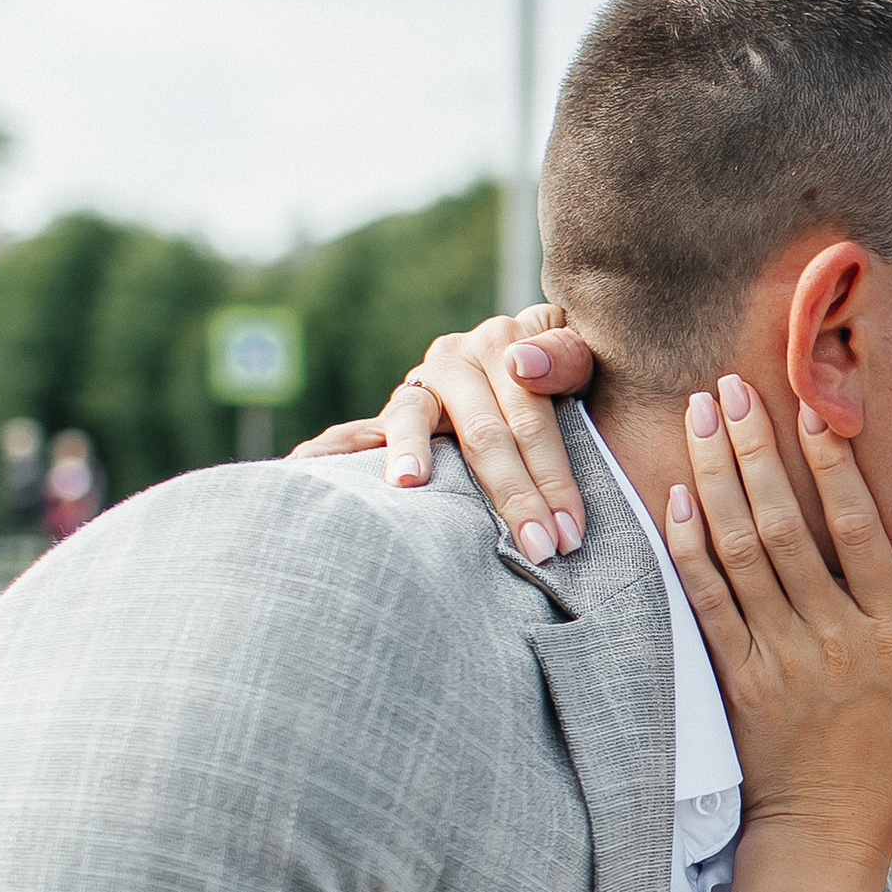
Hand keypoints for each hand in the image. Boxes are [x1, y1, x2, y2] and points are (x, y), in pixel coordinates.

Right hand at [287, 308, 597, 567]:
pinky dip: (331, 448)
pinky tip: (304, 466)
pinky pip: (358, 430)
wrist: (532, 358)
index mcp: (508, 341)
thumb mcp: (587, 359)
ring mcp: (423, 383)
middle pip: (484, 432)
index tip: (569, 532)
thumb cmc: (570, 376)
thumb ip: (568, 357)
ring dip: (410, 453)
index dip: (553, 477)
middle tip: (536, 550)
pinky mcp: (398, 411)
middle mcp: (458, 356)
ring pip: (414, 419)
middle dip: (512, 496)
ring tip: (408, 483)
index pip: (532, 419)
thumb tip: (521, 365)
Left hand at [667, 381, 891, 872]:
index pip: (859, 531)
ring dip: (716, 478)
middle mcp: (834, 638)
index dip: (833, 466)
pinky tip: (678, 496)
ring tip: (700, 417)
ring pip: (741, 552)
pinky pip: (708, 601)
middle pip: (786, 526)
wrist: (827, 833)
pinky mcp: (737, 679)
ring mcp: (780, 658)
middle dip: (754, 450)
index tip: (814, 409)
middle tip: (730, 387)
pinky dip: (689, 546)